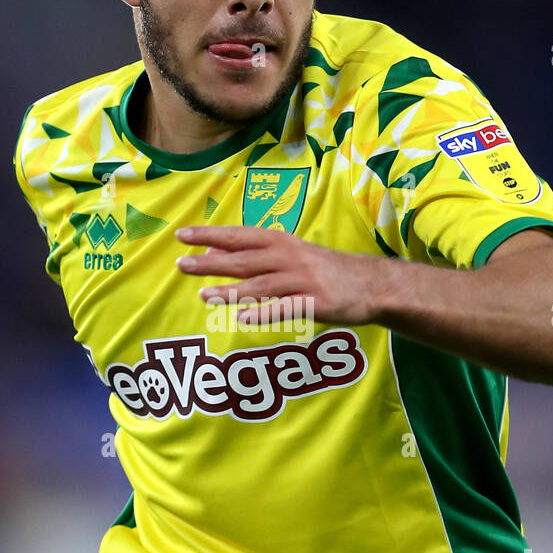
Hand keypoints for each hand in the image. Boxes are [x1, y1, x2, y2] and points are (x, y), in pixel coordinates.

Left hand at [174, 224, 386, 326]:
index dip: (210, 235)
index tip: (181, 236)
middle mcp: (289, 257)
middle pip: (244, 259)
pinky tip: (243, 317)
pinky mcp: (317, 303)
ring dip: (231, 291)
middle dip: (211, 262)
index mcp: (281, 242)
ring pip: (261, 285)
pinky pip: (286, 308)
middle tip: (181, 264)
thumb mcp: (290, 254)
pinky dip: (264, 312)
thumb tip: (212, 252)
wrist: (371, 284)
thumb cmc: (324, 269)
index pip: (239, 236)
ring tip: (204, 296)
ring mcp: (304, 280)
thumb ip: (254, 255)